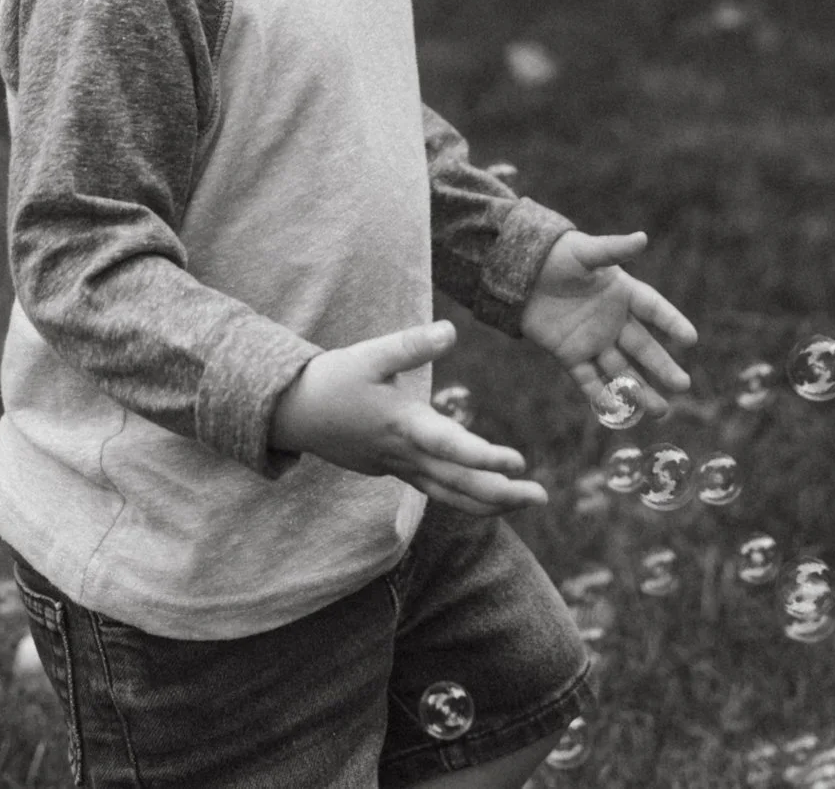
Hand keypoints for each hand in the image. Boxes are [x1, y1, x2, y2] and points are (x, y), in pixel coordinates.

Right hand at [269, 320, 545, 515]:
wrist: (292, 413)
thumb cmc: (333, 380)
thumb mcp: (368, 355)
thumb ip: (411, 345)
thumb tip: (451, 330)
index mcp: (403, 425)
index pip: (450, 448)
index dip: (485, 457)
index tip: (519, 463)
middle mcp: (405, 454)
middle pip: (459, 485)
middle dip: (502, 494)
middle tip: (542, 497)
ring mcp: (398, 468)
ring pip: (449, 495)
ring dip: (489, 503)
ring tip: (525, 502)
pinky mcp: (393, 470)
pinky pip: (437, 491)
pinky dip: (465, 497)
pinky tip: (489, 496)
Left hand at [519, 230, 696, 421]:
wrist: (518, 271)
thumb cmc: (555, 255)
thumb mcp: (584, 252)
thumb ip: (613, 249)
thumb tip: (642, 237)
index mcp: (623, 293)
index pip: (653, 309)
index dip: (670, 322)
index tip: (690, 338)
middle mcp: (613, 321)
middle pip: (643, 348)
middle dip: (662, 367)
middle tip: (683, 385)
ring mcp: (593, 341)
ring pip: (621, 371)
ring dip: (639, 391)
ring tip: (661, 411)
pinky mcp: (570, 355)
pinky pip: (588, 379)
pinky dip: (600, 395)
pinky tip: (617, 412)